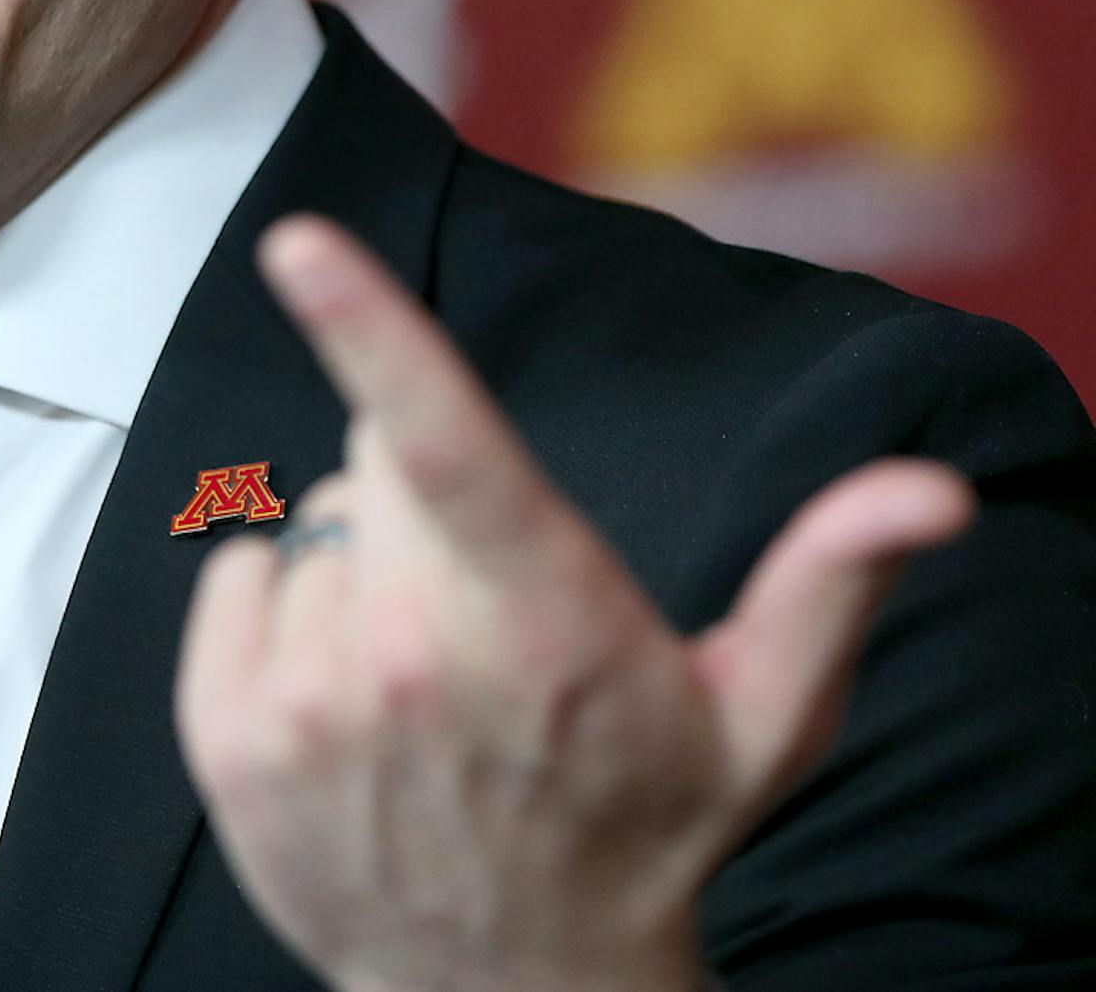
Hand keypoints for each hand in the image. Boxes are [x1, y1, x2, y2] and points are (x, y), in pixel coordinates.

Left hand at [174, 215, 975, 991]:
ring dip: (364, 569)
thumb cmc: (643, 825)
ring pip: (316, 524)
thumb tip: (930, 491)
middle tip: (487, 595)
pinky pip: (239, 577)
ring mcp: (308, 704)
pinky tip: (347, 697)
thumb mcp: (762, 714)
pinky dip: (283, 613)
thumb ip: (831, 579)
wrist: (508, 990)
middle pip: (376, 451)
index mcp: (543, 622)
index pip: (448, 448)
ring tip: (427, 672)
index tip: (299, 241)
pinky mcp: (228, 737)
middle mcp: (410, 657)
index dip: (372, 330)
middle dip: (426, 488)